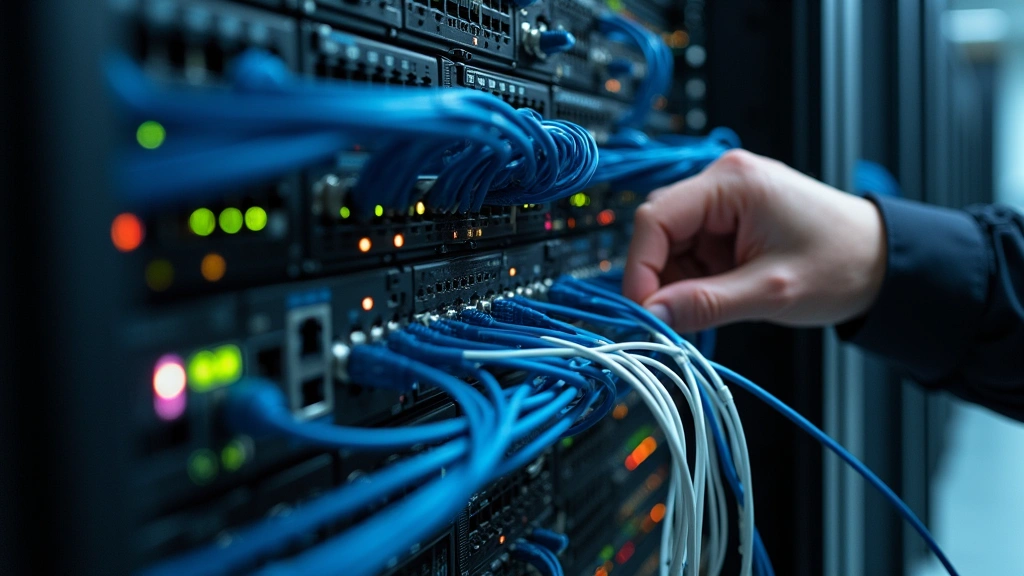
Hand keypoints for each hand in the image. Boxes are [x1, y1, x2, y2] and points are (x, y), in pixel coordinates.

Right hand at [623, 149, 886, 331]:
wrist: (885, 262)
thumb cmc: (842, 264)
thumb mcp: (770, 292)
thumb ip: (705, 304)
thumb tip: (652, 315)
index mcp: (731, 182)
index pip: (655, 218)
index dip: (640, 267)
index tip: (644, 310)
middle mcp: (722, 181)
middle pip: (659, 228)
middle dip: (659, 276)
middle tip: (671, 317)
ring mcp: (725, 200)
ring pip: (671, 243)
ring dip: (678, 280)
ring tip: (712, 306)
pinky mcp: (729, 220)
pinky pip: (691, 250)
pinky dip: (694, 279)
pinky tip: (720, 295)